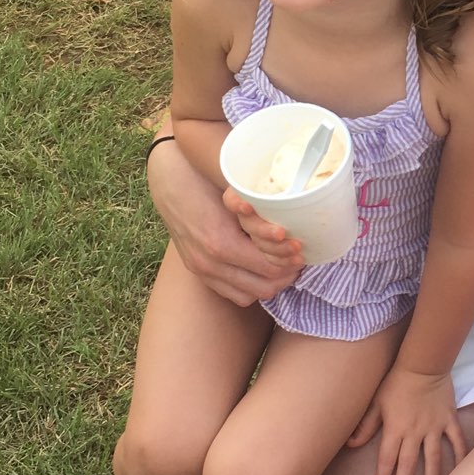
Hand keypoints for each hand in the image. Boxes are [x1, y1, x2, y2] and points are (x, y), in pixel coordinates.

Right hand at [147, 139, 302, 307]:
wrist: (170, 179)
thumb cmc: (207, 180)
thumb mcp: (236, 195)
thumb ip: (261, 218)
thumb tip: (292, 232)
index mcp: (222, 243)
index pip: (270, 269)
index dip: (292, 263)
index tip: (303, 251)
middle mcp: (210, 263)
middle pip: (264, 287)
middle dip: (285, 276)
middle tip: (297, 261)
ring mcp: (201, 269)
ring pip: (249, 295)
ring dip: (269, 284)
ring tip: (282, 266)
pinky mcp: (196, 270)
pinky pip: (230, 293)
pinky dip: (249, 286)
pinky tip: (260, 270)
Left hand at [348, 366, 466, 474]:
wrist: (423, 365)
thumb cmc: (396, 383)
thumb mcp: (375, 403)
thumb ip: (365, 426)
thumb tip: (351, 444)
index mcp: (395, 428)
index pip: (387, 459)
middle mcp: (415, 432)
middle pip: (408, 465)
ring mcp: (434, 428)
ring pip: (433, 460)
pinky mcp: (449, 421)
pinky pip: (457, 441)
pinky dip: (461, 456)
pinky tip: (461, 472)